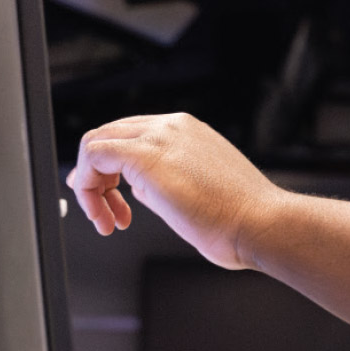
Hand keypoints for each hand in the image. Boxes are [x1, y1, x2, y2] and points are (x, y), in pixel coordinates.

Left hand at [67, 113, 284, 268]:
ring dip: (90, 185)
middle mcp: (172, 127)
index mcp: (186, 132)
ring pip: (96, 142)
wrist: (262, 224)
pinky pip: (94, 155)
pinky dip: (87, 187)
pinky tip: (102, 214)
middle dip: (96, 177)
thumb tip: (136, 188)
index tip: (111, 200)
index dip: (111, 170)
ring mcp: (161, 136)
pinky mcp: (147, 155)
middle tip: (102, 212)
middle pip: (109, 134)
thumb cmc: (239, 219)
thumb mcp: (193, 192)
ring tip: (106, 219)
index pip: (130, 135)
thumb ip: (162, 183)